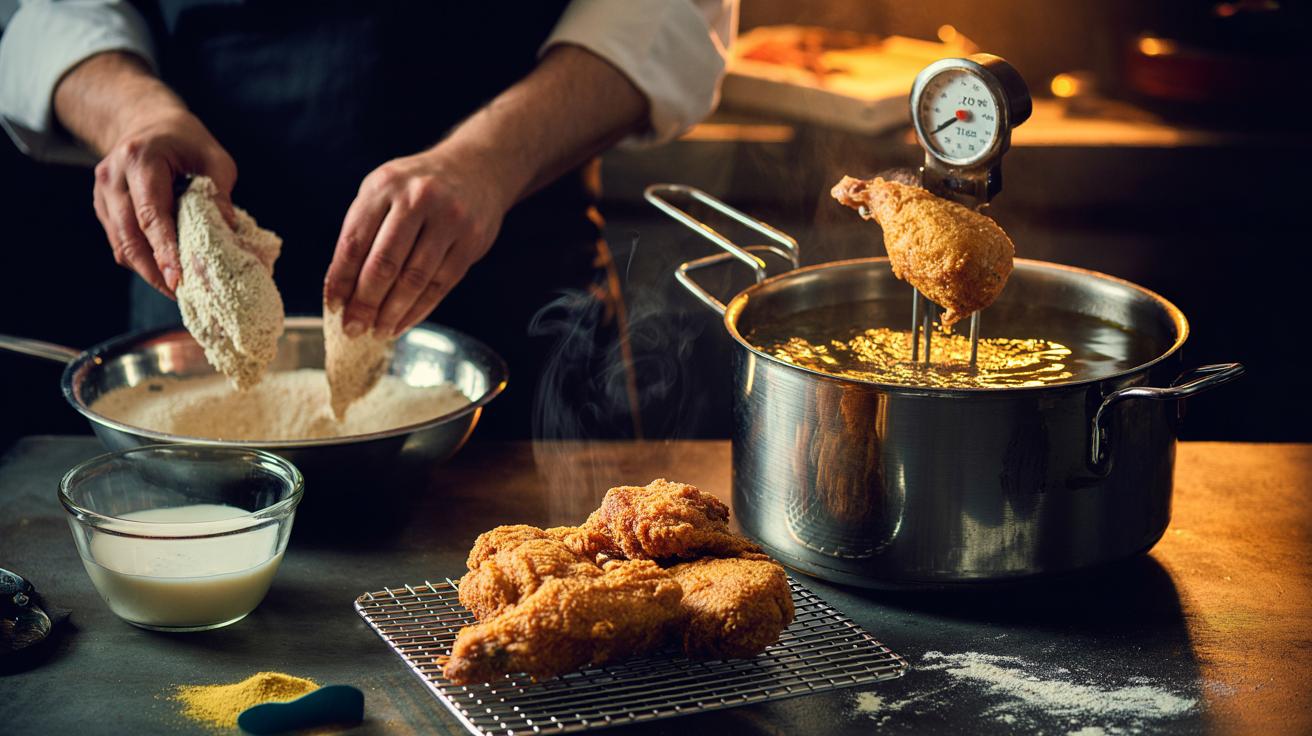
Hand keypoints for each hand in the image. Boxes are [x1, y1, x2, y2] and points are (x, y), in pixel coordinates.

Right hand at [92, 107, 235, 296]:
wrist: (147, 122)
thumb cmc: (185, 140)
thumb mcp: (214, 157)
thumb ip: (220, 192)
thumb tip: (228, 232)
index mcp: (139, 160)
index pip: (151, 214)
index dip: (164, 250)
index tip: (178, 279)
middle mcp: (113, 177)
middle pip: (130, 237)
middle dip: (155, 270)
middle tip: (182, 294)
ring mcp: (102, 193)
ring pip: (121, 244)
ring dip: (148, 270)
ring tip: (177, 288)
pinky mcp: (103, 207)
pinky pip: (120, 241)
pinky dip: (141, 260)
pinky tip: (165, 270)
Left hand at [324, 146, 511, 336]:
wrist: (476, 168)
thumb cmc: (418, 187)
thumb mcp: (384, 191)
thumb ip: (363, 230)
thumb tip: (343, 289)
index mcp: (384, 186)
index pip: (354, 242)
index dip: (341, 280)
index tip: (334, 306)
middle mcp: (417, 199)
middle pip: (384, 263)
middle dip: (365, 303)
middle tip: (353, 329)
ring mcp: (448, 220)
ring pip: (414, 279)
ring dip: (392, 312)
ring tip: (378, 331)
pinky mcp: (471, 240)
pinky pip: (441, 284)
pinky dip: (419, 309)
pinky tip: (403, 322)